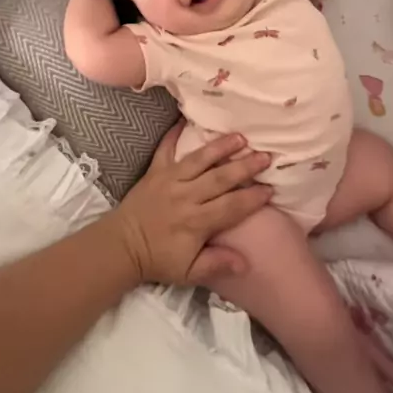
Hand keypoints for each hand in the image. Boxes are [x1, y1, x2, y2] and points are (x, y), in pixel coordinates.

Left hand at [114, 121, 271, 285]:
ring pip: (198, 160)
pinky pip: (165, 149)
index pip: (231, 207)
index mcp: (196, 222)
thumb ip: (217, 265)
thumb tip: (245, 263)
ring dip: (220, 147)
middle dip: (244, 167)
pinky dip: (173, 134)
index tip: (271, 189)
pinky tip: (184, 120)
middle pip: (220, 178)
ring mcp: (169, 180)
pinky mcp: (154, 172)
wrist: (120, 246)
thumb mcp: (189, 273)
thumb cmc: (158, 259)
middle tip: (265, 156)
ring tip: (240, 137)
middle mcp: (185, 196)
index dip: (252, 198)